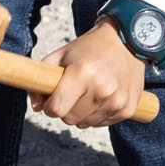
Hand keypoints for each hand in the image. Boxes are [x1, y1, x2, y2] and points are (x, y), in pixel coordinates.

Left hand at [30, 19, 146, 128]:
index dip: (49, 107)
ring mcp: (117, 101)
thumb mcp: (60, 55)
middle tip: (72, 93)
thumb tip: (36, 107)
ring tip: (88, 92)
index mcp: (82, 73)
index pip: (57, 109)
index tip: (52, 100)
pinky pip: (102, 124)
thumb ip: (41, 79)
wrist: (127, 41)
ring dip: (82, 113)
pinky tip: (102, 96)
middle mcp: (102, 89)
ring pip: (85, 124)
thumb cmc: (89, 48)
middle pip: (70, 119)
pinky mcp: (127, 109)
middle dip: (65, 110)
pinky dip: (97, 114)